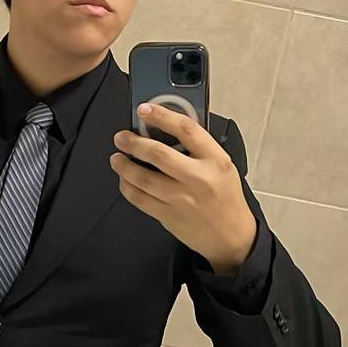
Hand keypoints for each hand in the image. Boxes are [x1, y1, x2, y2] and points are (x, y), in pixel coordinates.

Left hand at [109, 102, 256, 274]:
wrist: (231, 237)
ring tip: (117, 157)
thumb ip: (199, 148)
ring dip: (123, 165)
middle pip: (158, 153)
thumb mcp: (223, 166)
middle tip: (121, 137)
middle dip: (133, 142)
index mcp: (215, 160)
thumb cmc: (226, 198)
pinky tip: (124, 180)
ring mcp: (181, 199)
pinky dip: (127, 187)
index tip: (145, 109)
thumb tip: (166, 127)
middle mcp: (198, 178)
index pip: (186, 130)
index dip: (162, 116)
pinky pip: (139, 198)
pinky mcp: (168, 216)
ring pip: (142, 177)